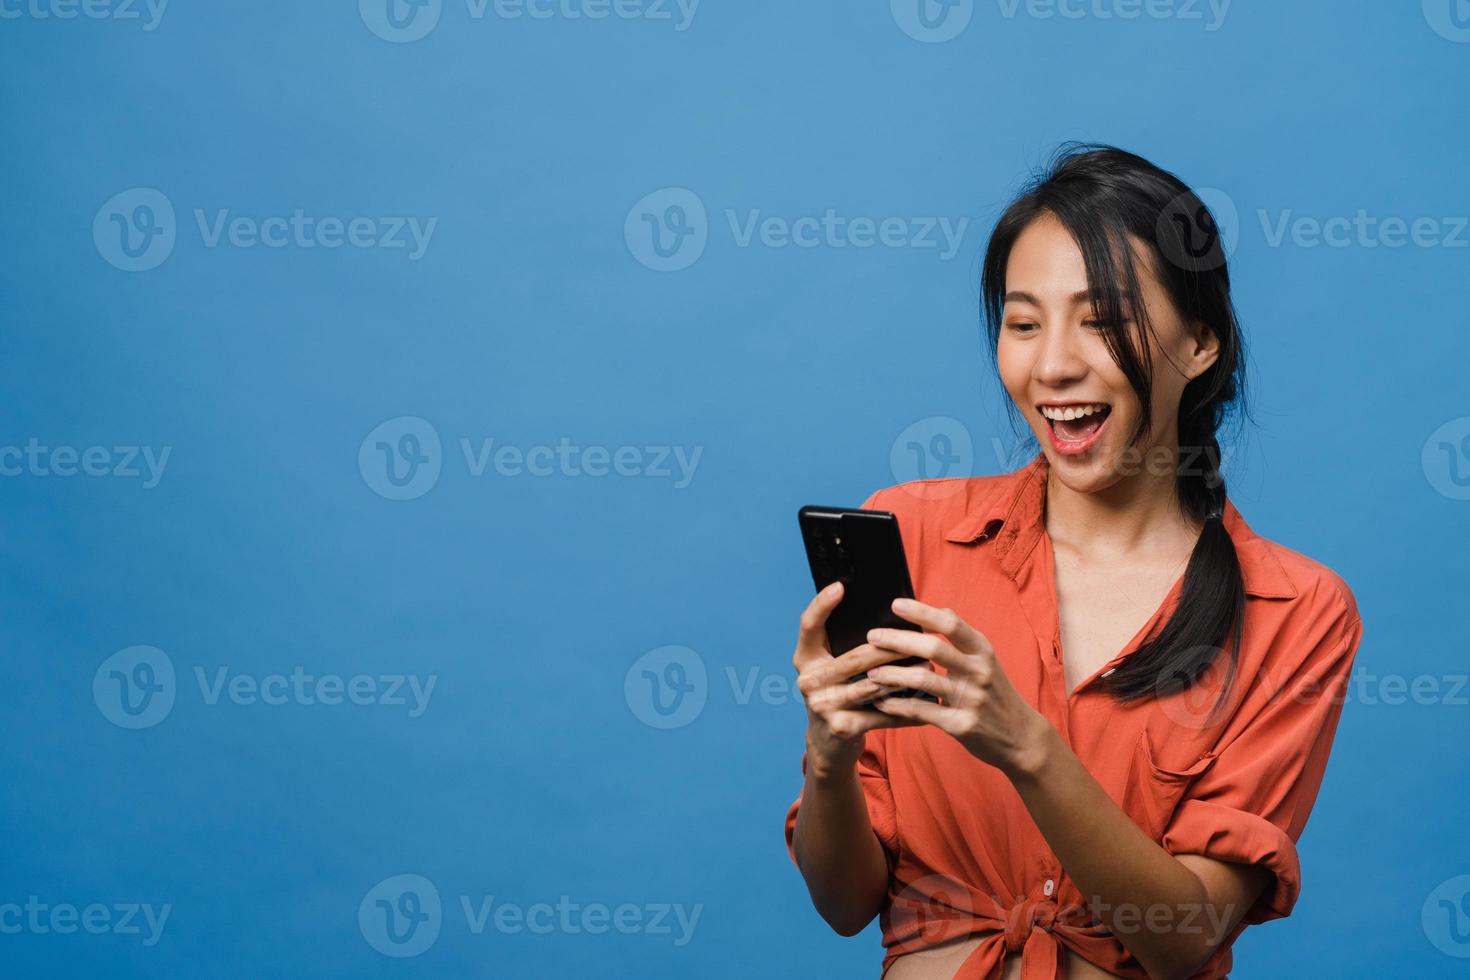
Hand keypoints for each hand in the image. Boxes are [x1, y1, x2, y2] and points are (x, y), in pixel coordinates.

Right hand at [793, 582, 922, 778]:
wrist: (827, 746)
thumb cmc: (837, 696)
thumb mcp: (830, 671)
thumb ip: (842, 648)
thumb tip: (885, 621)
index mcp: (805, 659)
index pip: (808, 625)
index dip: (821, 604)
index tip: (840, 586)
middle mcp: (809, 680)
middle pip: (856, 656)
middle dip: (892, 647)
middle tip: (919, 637)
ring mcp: (823, 705)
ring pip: (874, 684)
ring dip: (906, 676)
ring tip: (929, 667)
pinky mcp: (842, 727)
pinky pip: (882, 714)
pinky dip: (907, 710)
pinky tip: (928, 705)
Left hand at [865, 598, 1053, 777]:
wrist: (1021, 737)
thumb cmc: (995, 694)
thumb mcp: (986, 662)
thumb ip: (960, 641)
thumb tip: (932, 612)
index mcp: (983, 651)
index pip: (951, 623)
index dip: (922, 612)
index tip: (896, 604)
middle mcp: (979, 671)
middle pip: (933, 648)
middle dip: (898, 640)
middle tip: (872, 636)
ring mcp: (970, 698)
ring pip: (923, 679)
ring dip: (892, 674)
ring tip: (870, 672)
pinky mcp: (960, 725)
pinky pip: (921, 711)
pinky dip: (897, 704)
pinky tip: (881, 701)